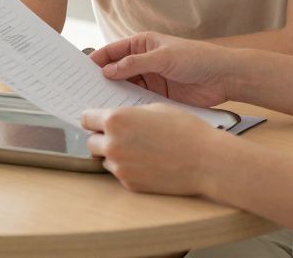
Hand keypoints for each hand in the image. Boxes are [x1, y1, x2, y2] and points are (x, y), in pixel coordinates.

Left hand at [82, 103, 227, 195]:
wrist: (206, 160)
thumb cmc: (185, 129)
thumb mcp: (155, 108)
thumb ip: (129, 113)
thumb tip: (117, 118)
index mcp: (116, 120)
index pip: (86, 119)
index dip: (94, 119)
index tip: (98, 120)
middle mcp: (112, 144)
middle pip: (91, 141)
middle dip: (102, 138)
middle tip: (121, 135)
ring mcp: (120, 167)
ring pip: (104, 159)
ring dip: (114, 154)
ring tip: (139, 149)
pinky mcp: (129, 184)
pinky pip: (119, 173)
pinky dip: (128, 168)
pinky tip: (147, 162)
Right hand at [89, 32, 238, 106]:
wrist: (223, 77)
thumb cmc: (196, 58)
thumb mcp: (163, 57)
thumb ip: (134, 63)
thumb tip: (109, 70)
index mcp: (142, 44)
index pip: (113, 51)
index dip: (97, 60)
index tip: (81, 72)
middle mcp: (143, 61)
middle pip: (116, 70)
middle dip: (102, 80)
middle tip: (84, 91)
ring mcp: (150, 79)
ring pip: (125, 87)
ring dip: (113, 94)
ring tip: (97, 105)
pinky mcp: (158, 96)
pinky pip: (137, 100)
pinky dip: (127, 105)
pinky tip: (118, 113)